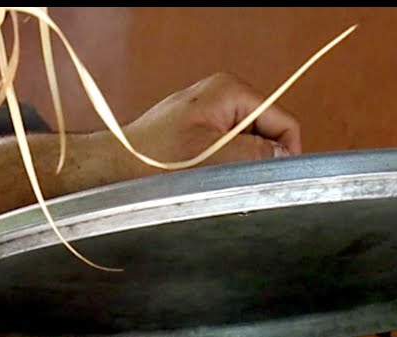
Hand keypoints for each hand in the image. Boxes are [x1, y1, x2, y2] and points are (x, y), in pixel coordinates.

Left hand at [50, 72, 300, 196]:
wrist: (111, 166)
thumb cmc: (148, 159)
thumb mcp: (209, 158)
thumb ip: (251, 155)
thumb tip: (282, 158)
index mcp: (231, 91)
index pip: (284, 122)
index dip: (285, 155)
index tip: (271, 183)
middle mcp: (224, 96)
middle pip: (267, 135)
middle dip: (257, 162)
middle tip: (234, 185)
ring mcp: (211, 113)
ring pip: (247, 147)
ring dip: (237, 167)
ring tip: (211, 181)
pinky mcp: (199, 131)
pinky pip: (227, 151)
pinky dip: (222, 167)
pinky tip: (202, 180)